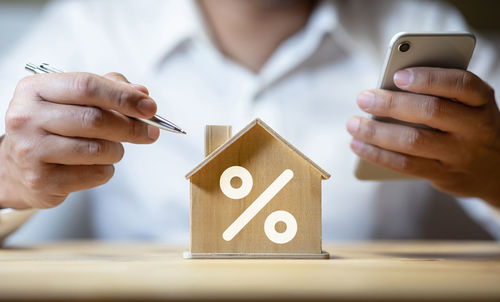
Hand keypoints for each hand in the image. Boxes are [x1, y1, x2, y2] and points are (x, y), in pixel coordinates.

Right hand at [0, 72, 159, 208]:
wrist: (19, 168)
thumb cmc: (55, 128)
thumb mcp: (74, 100)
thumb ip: (109, 90)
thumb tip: (142, 94)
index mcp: (35, 89)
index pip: (86, 86)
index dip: (123, 96)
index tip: (150, 107)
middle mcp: (26, 117)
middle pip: (95, 119)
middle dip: (131, 127)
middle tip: (150, 132)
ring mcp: (30, 150)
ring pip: (98, 149)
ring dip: (117, 150)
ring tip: (111, 149)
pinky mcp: (40, 179)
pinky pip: (94, 174)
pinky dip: (106, 170)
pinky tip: (94, 165)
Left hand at [347, 67, 499, 206]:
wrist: (496, 169)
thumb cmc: (466, 123)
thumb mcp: (464, 105)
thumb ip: (436, 94)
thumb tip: (385, 88)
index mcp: (481, 100)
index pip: (460, 84)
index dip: (429, 78)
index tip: (398, 75)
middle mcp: (475, 127)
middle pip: (431, 111)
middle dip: (392, 103)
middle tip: (363, 98)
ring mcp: (460, 154)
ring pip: (414, 141)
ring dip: (377, 132)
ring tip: (353, 124)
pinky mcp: (443, 175)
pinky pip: (405, 165)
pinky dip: (377, 154)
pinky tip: (358, 145)